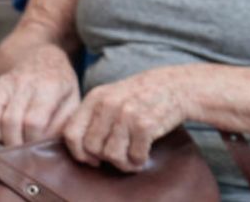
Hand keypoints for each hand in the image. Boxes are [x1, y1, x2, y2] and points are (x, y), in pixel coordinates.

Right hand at [0, 46, 81, 145]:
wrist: (43, 59)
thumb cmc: (59, 86)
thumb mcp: (73, 102)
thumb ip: (64, 125)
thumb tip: (48, 147)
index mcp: (49, 87)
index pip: (34, 121)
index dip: (33, 140)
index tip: (36, 147)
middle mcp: (24, 83)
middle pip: (10, 121)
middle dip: (14, 143)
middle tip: (21, 147)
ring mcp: (2, 83)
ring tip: (7, 135)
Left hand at [62, 68, 187, 171]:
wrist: (178, 85)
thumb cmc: (144, 94)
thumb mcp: (113, 94)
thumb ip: (94, 115)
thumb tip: (80, 149)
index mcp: (96, 97)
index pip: (71, 133)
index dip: (78, 152)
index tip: (92, 158)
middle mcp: (108, 104)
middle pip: (92, 147)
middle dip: (104, 157)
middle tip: (118, 156)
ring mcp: (126, 114)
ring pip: (111, 154)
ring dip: (123, 163)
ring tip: (132, 160)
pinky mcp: (145, 124)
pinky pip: (134, 155)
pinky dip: (139, 160)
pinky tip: (143, 155)